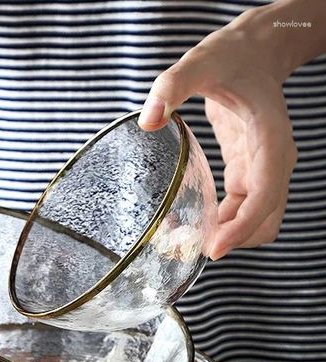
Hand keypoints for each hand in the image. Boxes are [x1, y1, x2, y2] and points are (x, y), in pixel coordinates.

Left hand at [138, 10, 297, 259]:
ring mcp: (263, 169)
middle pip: (265, 220)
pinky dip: (220, 224)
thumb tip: (148, 120)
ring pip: (255, 221)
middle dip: (233, 240)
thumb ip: (172, 86)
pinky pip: (240, 211)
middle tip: (187, 248)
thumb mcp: (200, 62)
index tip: (213, 248)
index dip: (243, 227)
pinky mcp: (248, 173)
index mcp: (270, 139)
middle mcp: (273, 161)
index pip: (265, 194)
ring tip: (182, 240)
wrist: (254, 52)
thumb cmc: (232, 57)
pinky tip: (188, 222)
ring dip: (226, 236)